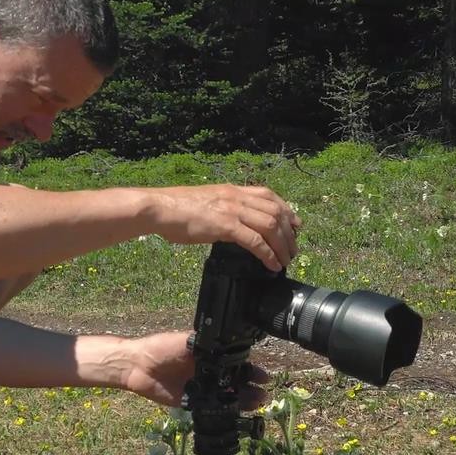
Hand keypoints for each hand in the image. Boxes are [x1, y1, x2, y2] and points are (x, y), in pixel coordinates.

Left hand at [116, 330, 270, 408]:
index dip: (250, 369)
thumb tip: (230, 342)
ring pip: (228, 396)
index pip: (236, 362)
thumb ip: (207, 344)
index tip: (262, 375)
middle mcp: (209, 371)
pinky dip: (225, 411)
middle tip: (263, 392)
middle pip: (236, 381)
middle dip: (251, 386)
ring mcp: (202, 387)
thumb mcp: (187, 341)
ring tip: (256, 404)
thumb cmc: (162, 347)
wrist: (139, 366)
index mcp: (210, 355)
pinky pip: (212, 408)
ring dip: (243, 400)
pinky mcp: (192, 402)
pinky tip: (236, 414)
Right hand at [144, 184, 300, 270]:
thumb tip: (234, 225)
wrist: (159, 208)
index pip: (269, 195)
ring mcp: (232, 210)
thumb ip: (224, 210)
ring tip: (286, 260)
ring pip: (270, 226)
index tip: (296, 224)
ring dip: (282, 245)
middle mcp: (236, 197)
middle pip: (275, 212)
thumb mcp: (207, 202)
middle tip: (293, 249)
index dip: (287, 209)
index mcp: (232, 190)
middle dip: (289, 233)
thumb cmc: (177, 208)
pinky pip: (255, 241)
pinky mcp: (225, 225)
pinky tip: (272, 264)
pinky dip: (268, 254)